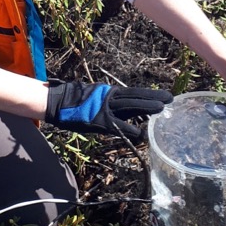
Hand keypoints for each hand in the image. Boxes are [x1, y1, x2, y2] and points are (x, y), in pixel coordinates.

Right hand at [44, 79, 172, 140]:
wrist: (56, 102)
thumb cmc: (73, 101)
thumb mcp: (95, 98)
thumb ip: (109, 103)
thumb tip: (123, 110)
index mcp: (109, 92)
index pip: (133, 93)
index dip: (149, 94)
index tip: (163, 96)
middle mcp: (109, 97)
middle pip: (135, 97)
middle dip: (153, 98)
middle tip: (170, 98)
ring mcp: (104, 108)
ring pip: (130, 107)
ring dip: (146, 108)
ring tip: (162, 108)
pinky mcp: (99, 120)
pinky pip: (118, 126)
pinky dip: (130, 129)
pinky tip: (141, 133)